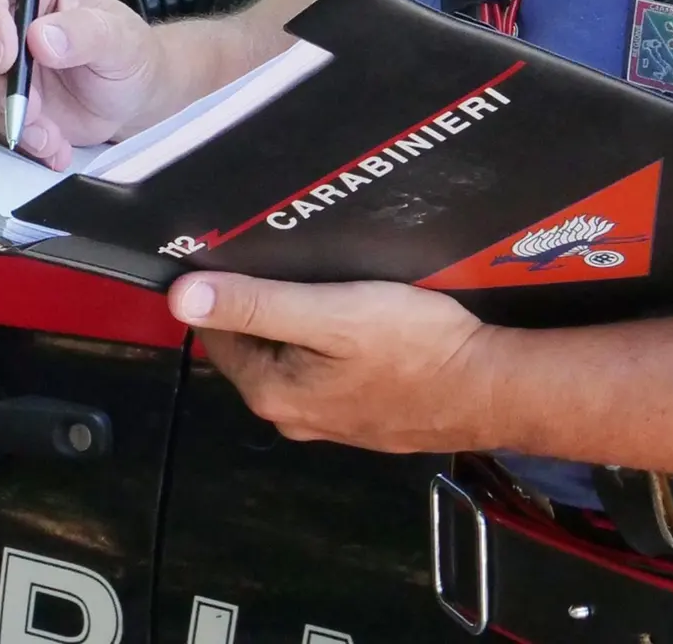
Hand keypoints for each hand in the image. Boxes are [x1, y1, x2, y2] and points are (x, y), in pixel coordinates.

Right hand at [0, 0, 167, 167]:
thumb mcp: (120, 40)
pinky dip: (12, 131)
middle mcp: (4, 9)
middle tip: (28, 104)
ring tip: (49, 131)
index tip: (5, 57)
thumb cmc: (128, 55)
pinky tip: (49, 143)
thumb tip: (41, 37)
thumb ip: (86, 32)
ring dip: (1, 109)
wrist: (130, 100)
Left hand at [170, 272, 499, 451]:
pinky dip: (329, 343)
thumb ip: (256, 304)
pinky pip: (325, 370)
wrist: (492, 388)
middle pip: (252, 345)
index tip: (249, 252)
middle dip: (263, 304)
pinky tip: (357, 319)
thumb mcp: (330, 312)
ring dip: (298, 322)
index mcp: (270, 392)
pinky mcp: (360, 417)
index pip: (216, 331)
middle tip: (295, 262)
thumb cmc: (413, 346)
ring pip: (290, 356)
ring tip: (328, 283)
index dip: (225, 289)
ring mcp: (327, 421)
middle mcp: (290, 415)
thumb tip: (181, 297)